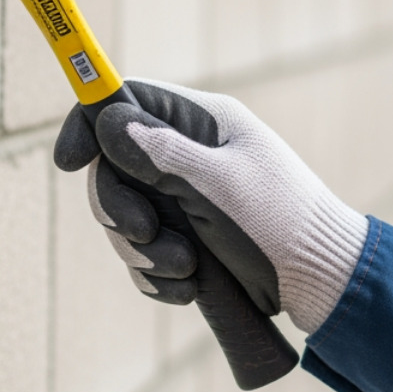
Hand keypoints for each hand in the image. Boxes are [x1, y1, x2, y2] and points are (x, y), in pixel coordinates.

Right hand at [54, 79, 369, 333]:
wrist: (325, 284)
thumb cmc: (283, 224)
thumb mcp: (221, 186)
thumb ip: (163, 155)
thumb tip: (108, 119)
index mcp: (203, 124)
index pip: (126, 102)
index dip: (90, 125)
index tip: (68, 162)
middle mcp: (190, 156)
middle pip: (114, 169)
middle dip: (121, 209)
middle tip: (146, 234)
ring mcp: (187, 200)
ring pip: (125, 219)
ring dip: (144, 253)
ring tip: (186, 268)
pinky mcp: (188, 242)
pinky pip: (143, 256)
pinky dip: (158, 277)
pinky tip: (189, 289)